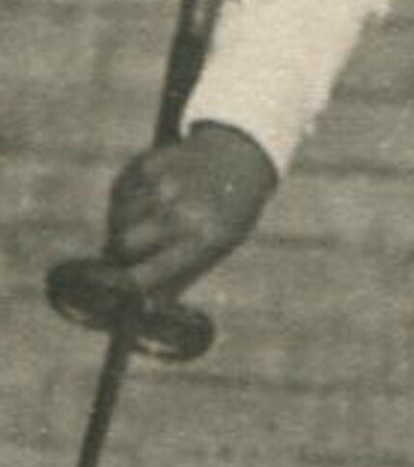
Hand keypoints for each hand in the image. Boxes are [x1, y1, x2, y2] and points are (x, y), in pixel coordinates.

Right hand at [106, 122, 277, 296]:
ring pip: (119, 218)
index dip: (126, 285)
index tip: (121, 285)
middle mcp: (182, 211)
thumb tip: (140, 310)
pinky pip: (120, 192)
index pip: (143, 276)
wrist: (242, 156)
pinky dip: (127, 198)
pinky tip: (149, 195)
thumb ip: (178, 279)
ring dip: (124, 222)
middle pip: (124, 244)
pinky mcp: (150, 163)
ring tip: (148, 218)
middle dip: (122, 250)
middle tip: (132, 250)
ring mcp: (164, 185)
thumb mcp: (217, 248)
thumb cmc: (228, 211)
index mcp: (203, 239)